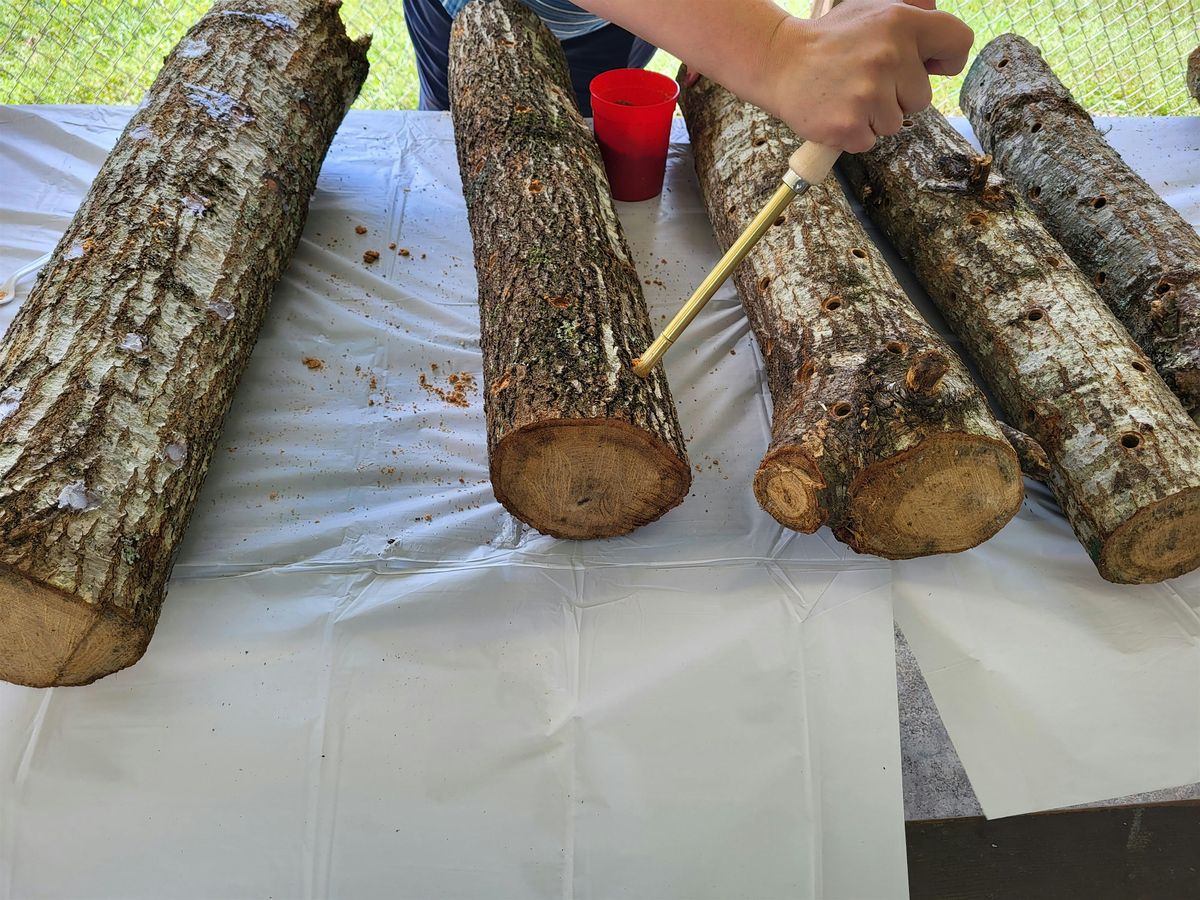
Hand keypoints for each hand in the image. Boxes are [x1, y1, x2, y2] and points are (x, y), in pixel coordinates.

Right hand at [760, 0, 972, 152]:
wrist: (779, 62)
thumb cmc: (830, 42)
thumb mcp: (873, 14)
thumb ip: (911, 24)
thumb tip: (943, 52)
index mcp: (901, 22)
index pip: (958, 42)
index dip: (946, 60)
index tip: (927, 66)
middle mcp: (889, 55)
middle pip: (923, 98)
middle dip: (899, 97)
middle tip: (865, 82)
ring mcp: (868, 92)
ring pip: (896, 123)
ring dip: (874, 117)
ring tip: (847, 96)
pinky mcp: (849, 125)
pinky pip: (870, 141)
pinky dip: (854, 134)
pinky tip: (836, 112)